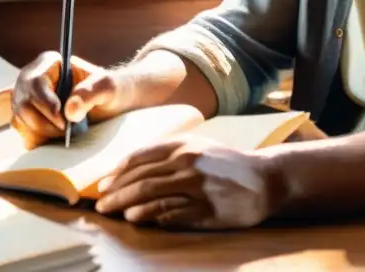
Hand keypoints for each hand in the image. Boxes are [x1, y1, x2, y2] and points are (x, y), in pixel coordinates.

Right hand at [11, 51, 122, 147]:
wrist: (111, 104)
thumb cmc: (109, 89)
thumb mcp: (107, 87)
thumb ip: (90, 93)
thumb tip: (68, 111)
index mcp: (50, 64)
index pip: (35, 82)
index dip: (45, 102)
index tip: (62, 119)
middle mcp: (33, 79)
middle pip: (23, 103)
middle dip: (43, 122)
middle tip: (66, 131)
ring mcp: (27, 99)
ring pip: (19, 119)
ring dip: (40, 133)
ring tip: (65, 134)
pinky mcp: (28, 117)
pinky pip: (22, 132)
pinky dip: (36, 139)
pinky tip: (54, 139)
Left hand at [93, 137, 280, 229]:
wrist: (265, 178)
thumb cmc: (226, 163)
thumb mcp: (198, 147)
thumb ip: (168, 155)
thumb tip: (131, 170)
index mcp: (184, 144)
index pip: (140, 157)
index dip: (117, 172)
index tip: (104, 184)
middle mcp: (188, 162)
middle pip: (141, 179)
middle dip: (115, 192)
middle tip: (100, 205)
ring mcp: (197, 186)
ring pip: (151, 195)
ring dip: (127, 205)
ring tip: (114, 213)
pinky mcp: (207, 209)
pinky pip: (170, 213)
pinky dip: (150, 216)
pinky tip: (138, 219)